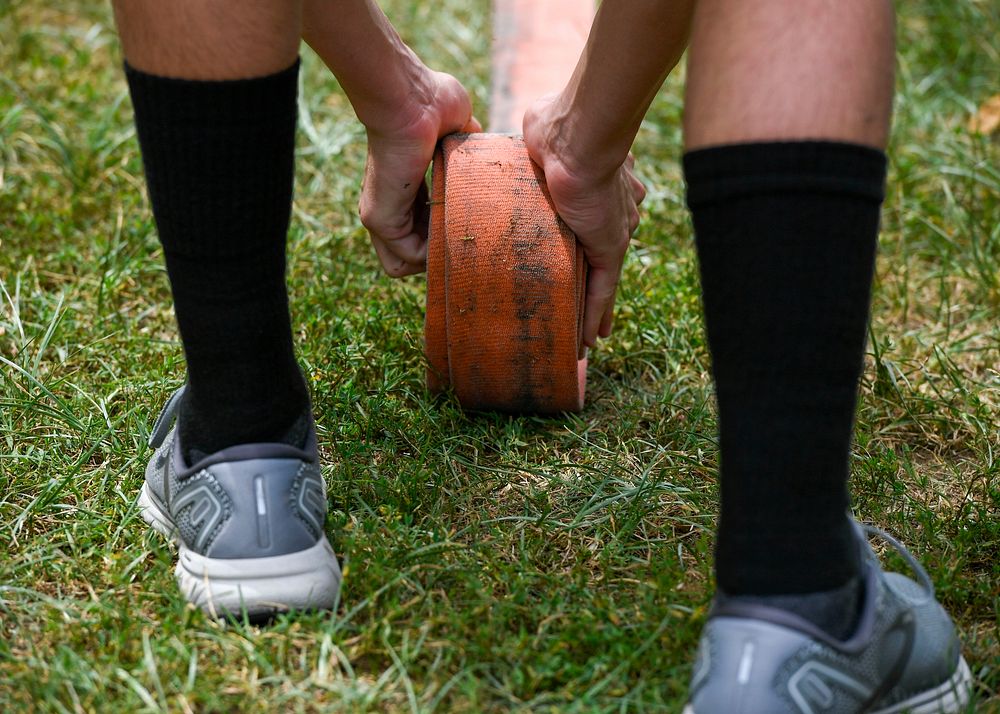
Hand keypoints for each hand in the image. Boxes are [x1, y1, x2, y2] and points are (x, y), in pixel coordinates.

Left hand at [358, 71, 480, 276]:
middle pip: (414, 257)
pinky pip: (411, 258)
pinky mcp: (379, 220)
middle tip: (468, 234)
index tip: (469, 221)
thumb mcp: (458, 131)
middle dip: (443, 253)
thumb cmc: (431, 101)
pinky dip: (435, 252)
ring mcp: (380, 216)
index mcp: (404, 191)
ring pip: (408, 264)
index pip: (421, 233)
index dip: (445, 235)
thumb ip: (469, 151)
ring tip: (461, 232)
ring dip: (440, 255)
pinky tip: (451, 227)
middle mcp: (388, 208)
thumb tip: (488, 155)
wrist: (411, 95)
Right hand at [523, 93, 645, 349]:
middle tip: (585, 299)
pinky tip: (588, 341)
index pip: (600, 211)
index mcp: (604, 178)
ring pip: (606, 276)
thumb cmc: (559, 125)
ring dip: (597, 307)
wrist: (577, 135)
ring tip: (587, 335)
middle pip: (606, 247)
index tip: (582, 243)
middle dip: (597, 273)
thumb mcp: (543, 129)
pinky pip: (603, 290)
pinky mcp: (611, 248)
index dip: (591, 229)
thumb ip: (538, 136)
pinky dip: (596, 315)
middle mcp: (617, 208)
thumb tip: (525, 126)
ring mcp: (615, 229)